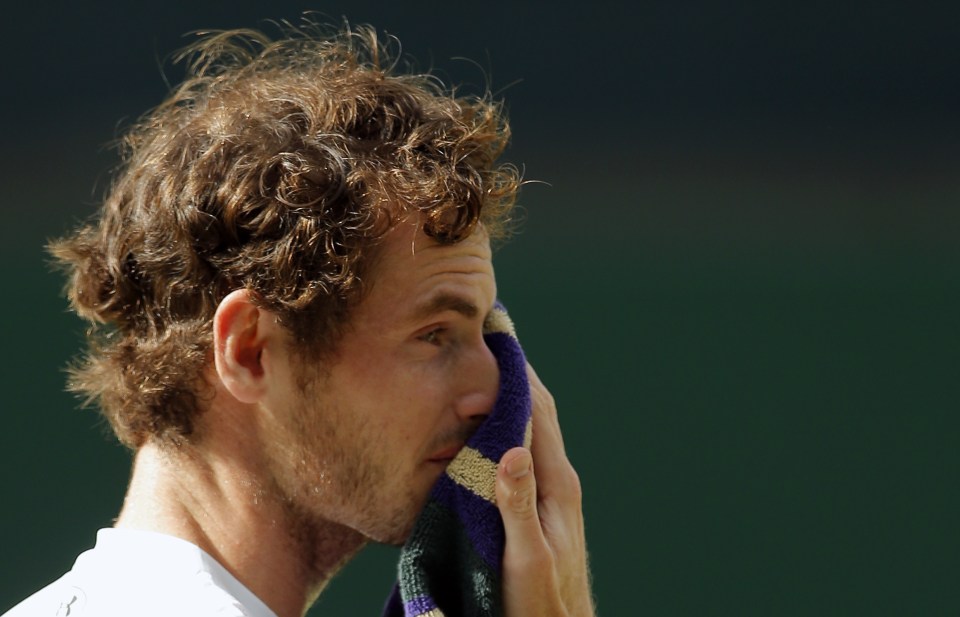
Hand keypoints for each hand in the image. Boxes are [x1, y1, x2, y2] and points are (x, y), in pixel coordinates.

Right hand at [496, 363, 594, 616]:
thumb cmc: (539, 602)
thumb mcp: (524, 556)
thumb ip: (517, 504)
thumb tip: (510, 448)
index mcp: (557, 482)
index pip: (538, 411)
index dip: (516, 373)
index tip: (496, 338)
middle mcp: (559, 478)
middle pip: (539, 411)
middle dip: (515, 374)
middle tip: (489, 341)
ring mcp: (552, 490)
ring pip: (533, 428)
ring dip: (512, 396)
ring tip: (487, 368)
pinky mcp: (541, 502)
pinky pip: (525, 449)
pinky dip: (507, 424)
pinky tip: (488, 424)